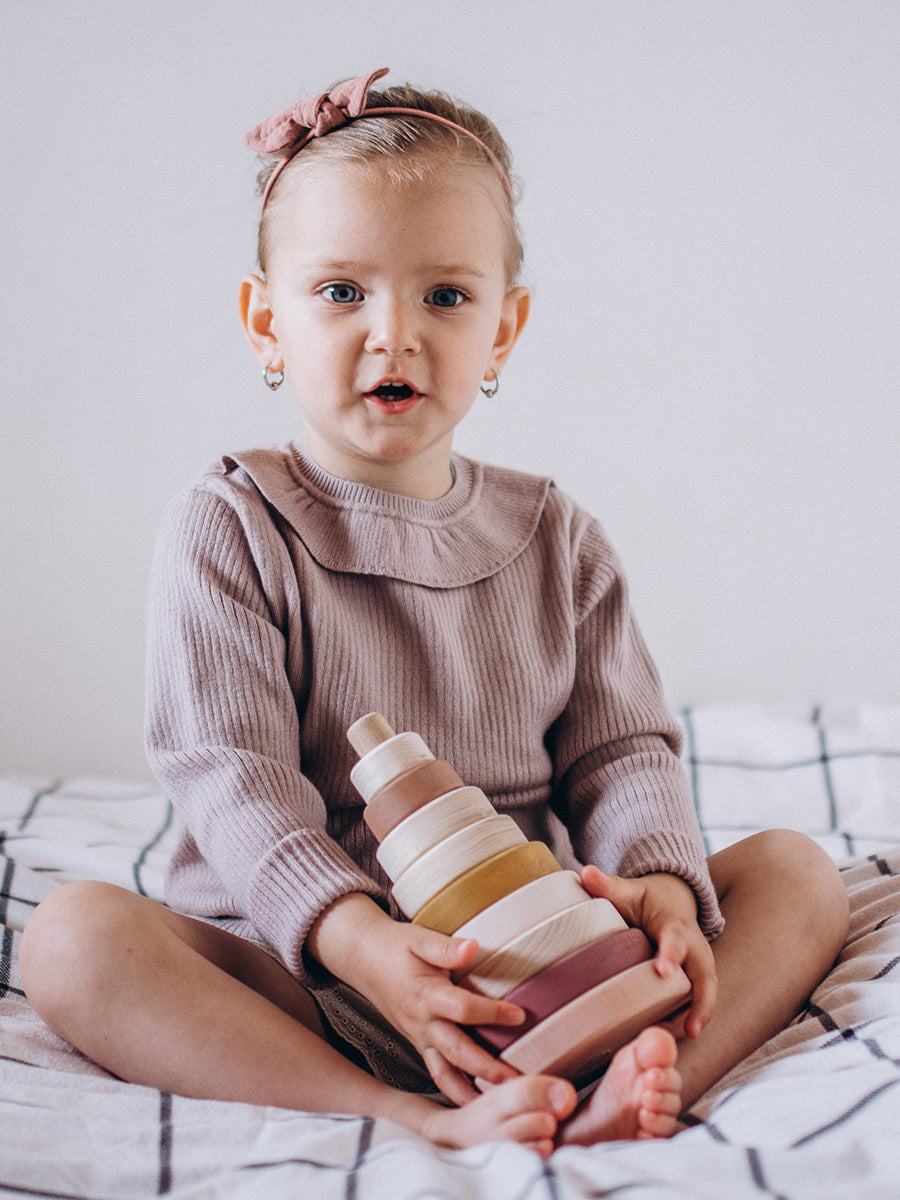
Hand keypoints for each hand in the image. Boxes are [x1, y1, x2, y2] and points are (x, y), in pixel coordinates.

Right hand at [308, 894, 524, 1103]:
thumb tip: (473, 947)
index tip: (520, 1015)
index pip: (463, 1009)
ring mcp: (419, 1037)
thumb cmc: (396, 946)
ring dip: (470, 1091)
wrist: (364, 958)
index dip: (492, 1013)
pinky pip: (437, 1073)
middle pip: (457, 1052)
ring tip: (499, 1104)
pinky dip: (455, 1091)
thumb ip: (446, 948)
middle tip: (516, 1082)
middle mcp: (423, 1022)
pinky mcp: (419, 1043)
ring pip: (445, 1073)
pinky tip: (476, 1103)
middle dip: (486, 1069)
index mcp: (426, 995)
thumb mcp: (419, 939)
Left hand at [579, 866, 716, 1039]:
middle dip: (701, 998)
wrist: (673, 901)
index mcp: (675, 925)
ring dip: (699, 1015)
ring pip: (707, 991)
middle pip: (704, 974)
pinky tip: (676, 1039)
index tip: (662, 970)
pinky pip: (699, 1001)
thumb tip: (585, 872)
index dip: (671, 954)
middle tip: (690, 1026)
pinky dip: (692, 1020)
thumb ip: (608, 885)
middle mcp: (694, 947)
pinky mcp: (696, 980)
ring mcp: (699, 965)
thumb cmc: (647, 899)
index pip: (676, 939)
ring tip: (683, 1039)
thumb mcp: (629, 890)